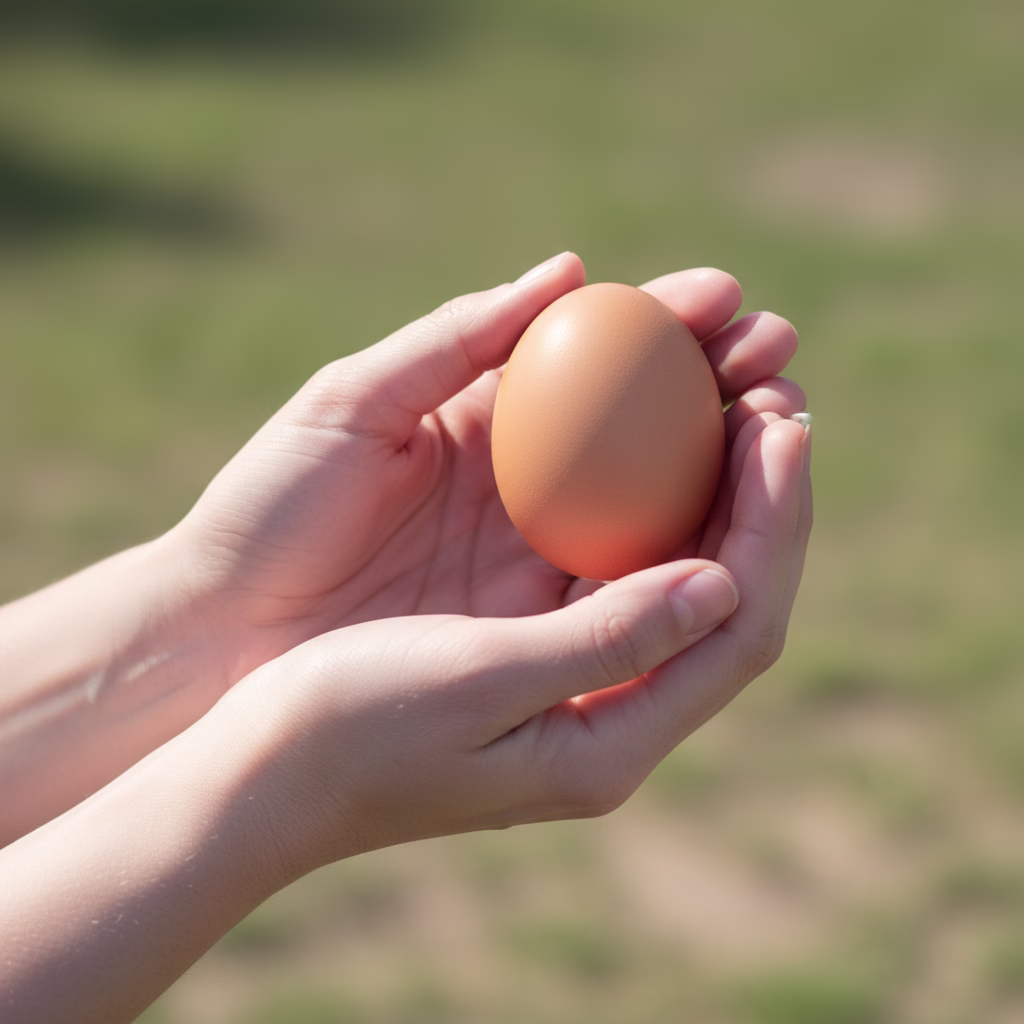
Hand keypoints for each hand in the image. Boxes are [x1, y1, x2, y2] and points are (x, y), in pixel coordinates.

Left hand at [167, 253, 804, 691]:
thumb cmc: (272, 507)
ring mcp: (537, 555)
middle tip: (780, 354)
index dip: (670, 324)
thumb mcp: (354, 403)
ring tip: (783, 416)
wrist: (225, 631)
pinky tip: (735, 509)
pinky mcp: (536, 623)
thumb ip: (456, 337)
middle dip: (723, 385)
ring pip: (657, 503)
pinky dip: (687, 546)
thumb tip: (570, 270)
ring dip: (728, 462)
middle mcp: (526, 485)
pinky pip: (627, 581)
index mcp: (484, 419)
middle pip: (647, 428)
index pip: (599, 361)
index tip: (731, 299)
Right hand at [220, 404, 810, 870]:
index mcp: (606, 744)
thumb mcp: (475, 684)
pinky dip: (643, 496)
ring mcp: (571, 686)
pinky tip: (640, 437)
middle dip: (762, 491)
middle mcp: (606, 720)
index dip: (775, 519)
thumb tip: (723, 581)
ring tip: (733, 394)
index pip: (738, 625)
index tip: (781, 421)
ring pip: (677, 571)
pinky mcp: (529, 650)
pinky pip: (614, 564)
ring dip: (711, 484)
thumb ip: (605, 642)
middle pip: (727, 594)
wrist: (256, 774)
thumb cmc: (345, 730)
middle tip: (775, 386)